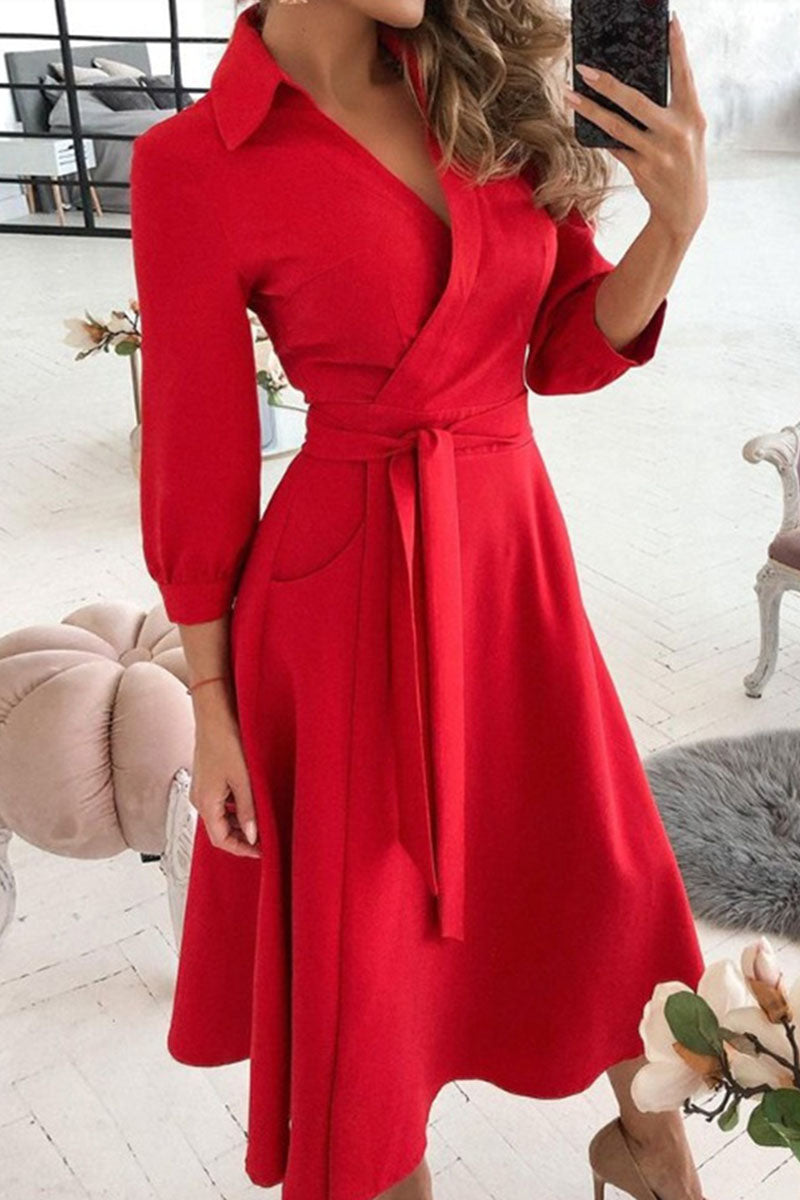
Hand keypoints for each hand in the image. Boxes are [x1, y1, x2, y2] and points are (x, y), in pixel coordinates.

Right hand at [190, 694, 260, 858]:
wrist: (214, 715)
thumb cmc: (224, 741)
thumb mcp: (242, 780)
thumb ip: (246, 810)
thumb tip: (253, 835)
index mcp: (205, 803)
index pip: (221, 840)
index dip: (241, 849)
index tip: (260, 851)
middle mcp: (200, 799)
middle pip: (219, 831)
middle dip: (242, 839)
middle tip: (264, 840)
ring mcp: (202, 789)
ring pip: (220, 818)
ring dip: (239, 824)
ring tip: (261, 823)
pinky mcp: (208, 780)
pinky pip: (220, 804)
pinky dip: (234, 810)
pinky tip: (250, 803)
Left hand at [565, 12, 707, 238]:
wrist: (685, 209)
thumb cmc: (684, 162)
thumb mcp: (690, 133)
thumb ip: (672, 110)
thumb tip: (633, 87)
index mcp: (693, 116)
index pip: (684, 75)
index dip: (678, 47)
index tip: (670, 21)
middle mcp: (676, 132)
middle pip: (636, 101)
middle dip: (608, 84)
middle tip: (584, 69)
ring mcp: (657, 153)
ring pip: (616, 126)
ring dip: (590, 110)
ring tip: (569, 95)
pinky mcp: (641, 169)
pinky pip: (615, 147)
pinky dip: (600, 134)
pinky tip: (583, 123)